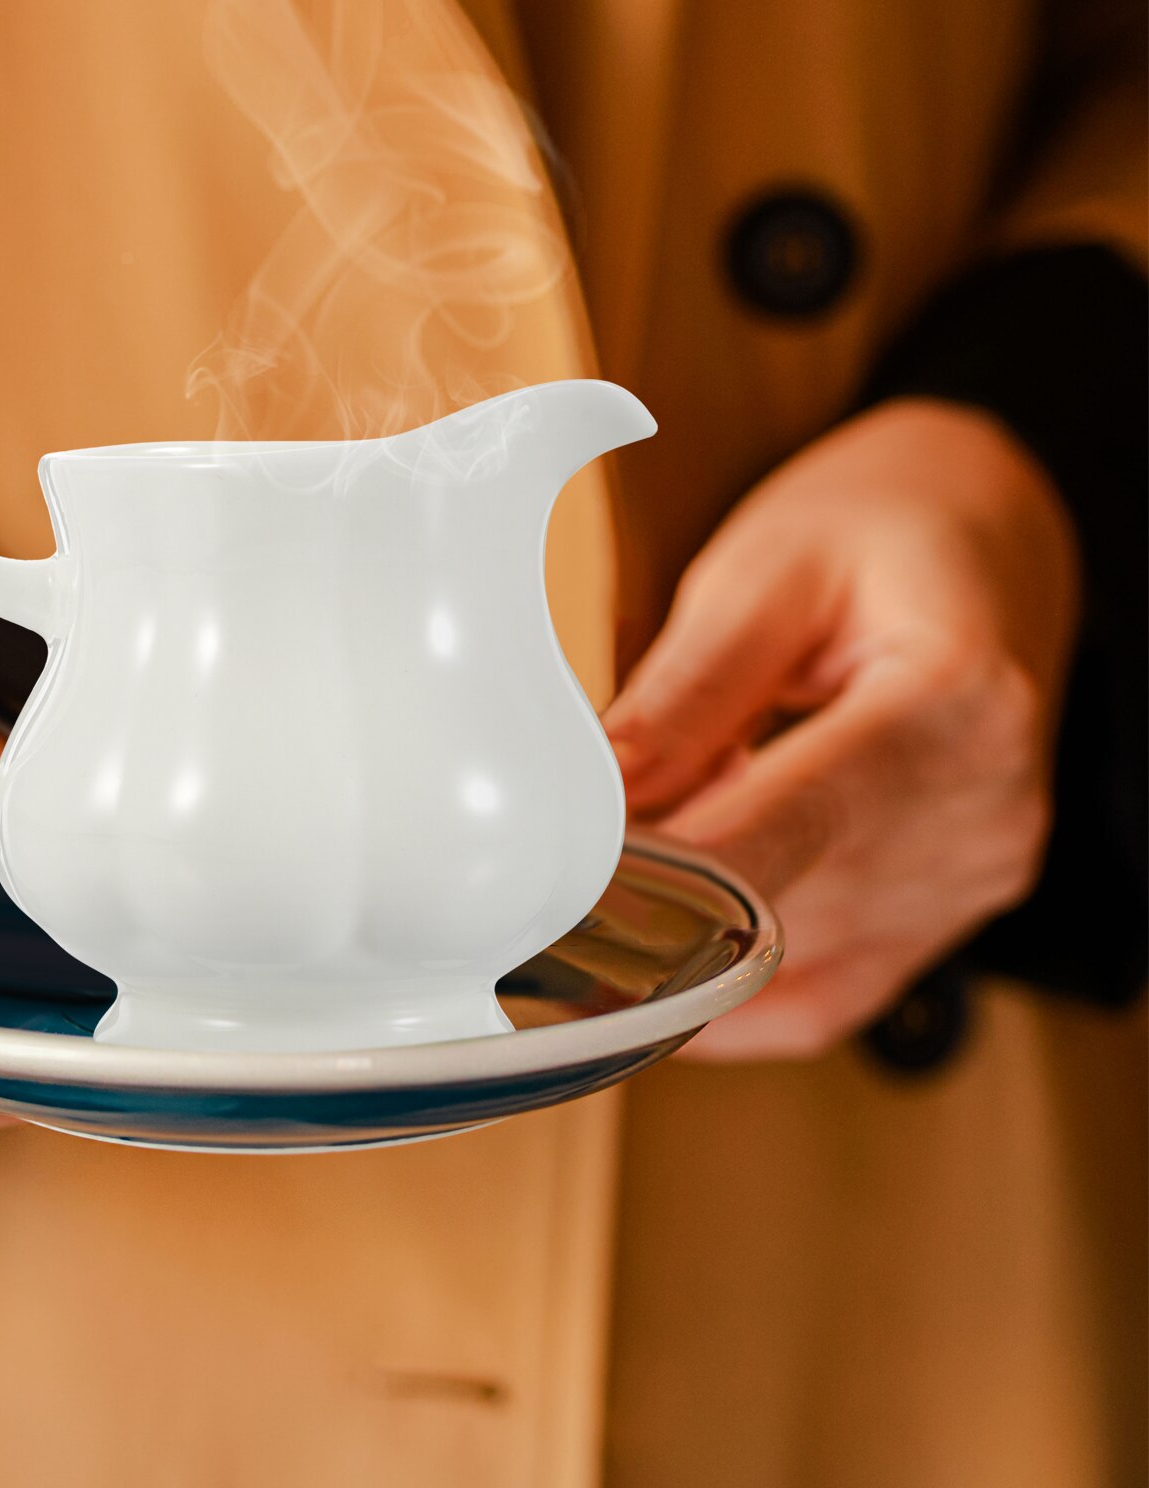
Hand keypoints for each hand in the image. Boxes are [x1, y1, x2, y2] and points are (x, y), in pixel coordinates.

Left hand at [603, 399, 1080, 1059]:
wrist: (984, 547)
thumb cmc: (877, 533)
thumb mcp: (767, 571)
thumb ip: (686, 693)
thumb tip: (597, 802)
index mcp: (952, 702)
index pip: (783, 826)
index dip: (657, 870)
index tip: (559, 887)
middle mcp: (986, 810)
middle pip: (781, 907)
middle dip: (651, 903)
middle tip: (548, 884)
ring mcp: (975, 877)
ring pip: (787, 966)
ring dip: (687, 937)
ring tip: (613, 872)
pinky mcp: (949, 917)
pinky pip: (820, 1002)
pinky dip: (730, 990)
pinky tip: (664, 950)